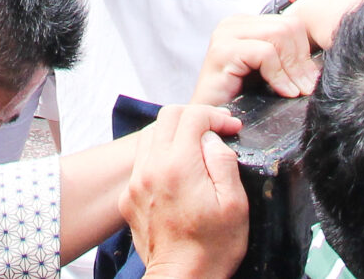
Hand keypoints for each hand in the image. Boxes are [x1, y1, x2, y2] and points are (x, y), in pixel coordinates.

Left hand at [123, 104, 247, 278]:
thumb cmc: (212, 247)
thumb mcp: (235, 204)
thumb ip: (223, 161)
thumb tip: (211, 138)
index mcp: (179, 165)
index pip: (192, 115)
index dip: (215, 116)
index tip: (230, 127)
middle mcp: (151, 168)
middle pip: (167, 117)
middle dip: (193, 117)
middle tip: (214, 130)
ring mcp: (136, 183)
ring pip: (150, 135)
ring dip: (173, 133)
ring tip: (196, 148)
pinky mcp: (129, 198)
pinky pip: (141, 162)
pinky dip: (159, 156)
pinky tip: (177, 172)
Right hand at [190, 10, 318, 103]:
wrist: (209, 121)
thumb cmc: (240, 100)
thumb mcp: (270, 74)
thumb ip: (289, 60)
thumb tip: (320, 65)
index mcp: (247, 23)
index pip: (292, 22)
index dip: (305, 52)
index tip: (309, 79)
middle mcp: (235, 23)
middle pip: (288, 26)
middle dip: (300, 60)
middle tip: (305, 88)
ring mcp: (226, 33)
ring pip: (279, 35)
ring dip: (291, 69)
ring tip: (294, 91)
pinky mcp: (222, 50)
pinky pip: (265, 53)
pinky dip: (278, 75)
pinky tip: (282, 92)